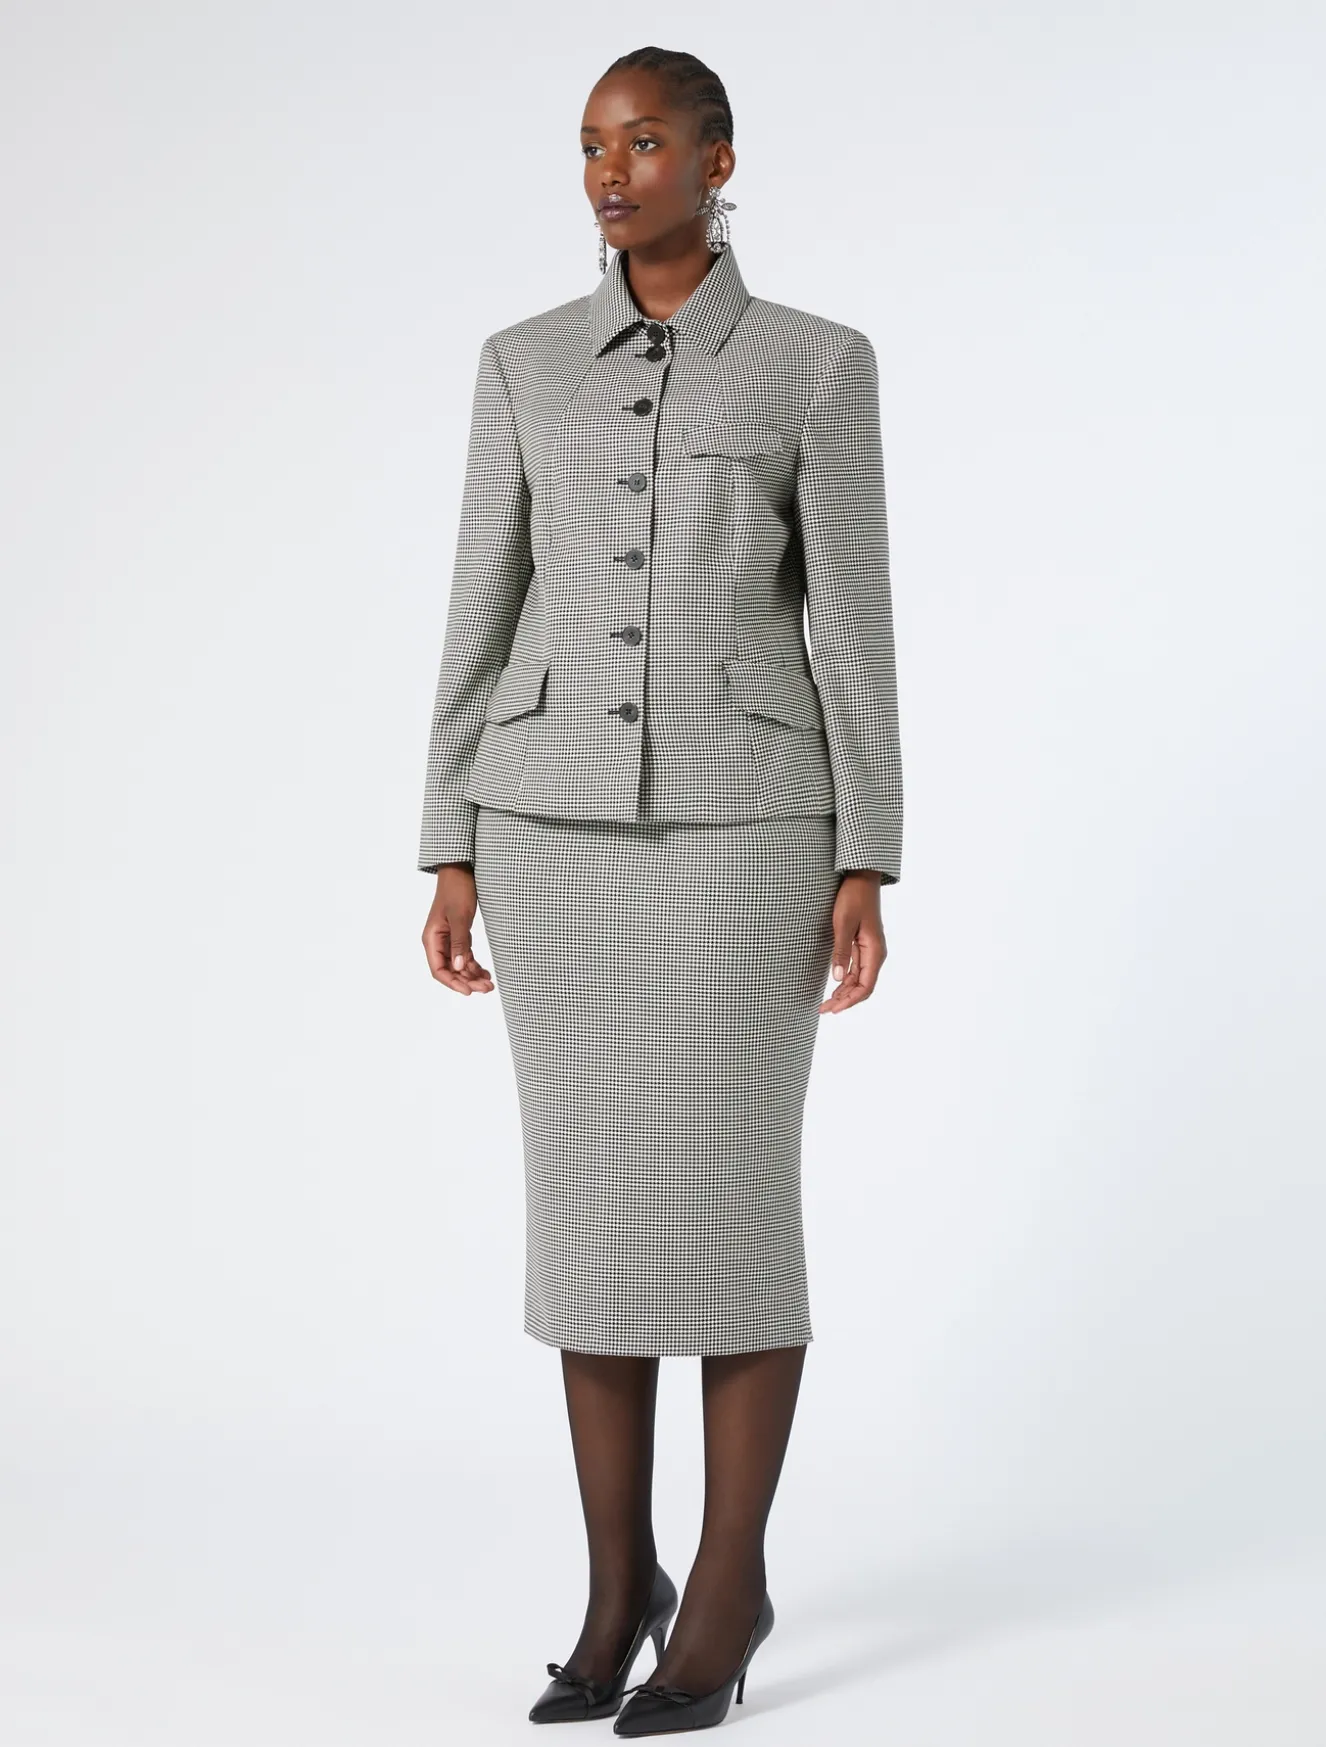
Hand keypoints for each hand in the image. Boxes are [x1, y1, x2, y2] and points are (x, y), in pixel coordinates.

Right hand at [422, 864, 495, 994]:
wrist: (461, 871)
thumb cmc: (457, 890)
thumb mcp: (460, 917)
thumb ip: (459, 942)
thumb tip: (458, 967)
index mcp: (432, 939)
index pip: (438, 970)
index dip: (452, 983)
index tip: (468, 991)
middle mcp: (438, 942)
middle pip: (450, 970)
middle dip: (467, 981)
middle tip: (487, 988)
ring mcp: (448, 939)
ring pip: (459, 965)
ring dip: (472, 976)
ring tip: (489, 984)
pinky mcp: (459, 935)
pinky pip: (465, 956)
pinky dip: (475, 965)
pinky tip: (486, 973)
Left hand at [820, 871, 886, 1013]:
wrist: (861, 878)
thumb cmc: (853, 898)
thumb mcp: (843, 923)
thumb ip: (841, 951)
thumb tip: (836, 979)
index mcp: (875, 951)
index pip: (865, 986)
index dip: (850, 1001)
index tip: (834, 1009)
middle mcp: (875, 954)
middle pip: (862, 987)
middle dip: (845, 1001)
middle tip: (824, 1010)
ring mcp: (869, 950)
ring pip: (858, 980)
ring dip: (844, 993)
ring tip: (826, 1003)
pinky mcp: (862, 945)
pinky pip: (855, 969)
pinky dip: (845, 981)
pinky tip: (834, 987)